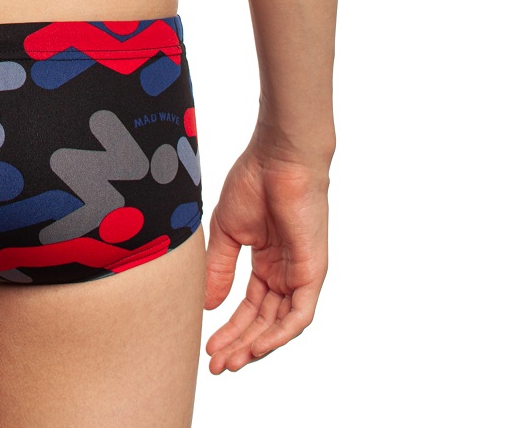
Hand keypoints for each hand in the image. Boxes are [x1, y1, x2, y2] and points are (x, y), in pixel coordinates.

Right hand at [203, 147, 328, 372]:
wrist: (278, 157)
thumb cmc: (254, 181)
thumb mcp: (227, 231)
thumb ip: (220, 269)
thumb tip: (208, 306)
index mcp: (266, 261)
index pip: (249, 306)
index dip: (229, 329)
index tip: (207, 347)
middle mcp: (285, 272)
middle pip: (263, 320)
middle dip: (239, 344)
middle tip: (216, 365)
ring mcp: (300, 274)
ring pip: (280, 323)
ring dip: (256, 345)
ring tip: (231, 361)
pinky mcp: (313, 272)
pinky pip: (299, 314)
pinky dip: (279, 333)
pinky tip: (257, 346)